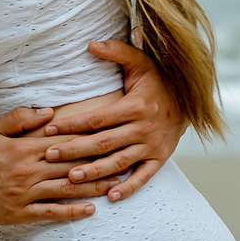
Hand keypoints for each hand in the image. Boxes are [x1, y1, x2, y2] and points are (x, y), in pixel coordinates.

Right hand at [0, 107, 112, 224]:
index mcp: (21, 148)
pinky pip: (51, 213)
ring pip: (66, 190)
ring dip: (93, 187)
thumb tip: (47, 112)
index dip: (88, 139)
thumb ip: (18, 119)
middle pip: (70, 166)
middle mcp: (26, 171)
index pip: (62, 142)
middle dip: (99, 163)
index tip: (109, 134)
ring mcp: (24, 195)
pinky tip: (90, 210)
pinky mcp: (19, 214)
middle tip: (125, 159)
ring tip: (116, 184)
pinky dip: (72, 212)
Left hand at [42, 40, 186, 201]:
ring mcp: (153, 146)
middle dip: (74, 150)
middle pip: (103, 143)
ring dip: (94, 172)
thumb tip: (91, 43)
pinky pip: (144, 177)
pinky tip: (110, 197)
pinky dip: (129, 188)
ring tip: (70, 178)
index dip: (72, 125)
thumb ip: (117, 51)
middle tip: (49, 156)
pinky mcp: (160, 159)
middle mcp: (144, 129)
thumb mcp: (140, 62)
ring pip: (119, 163)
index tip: (48, 129)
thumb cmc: (158, 80)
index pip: (97, 119)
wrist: (191, 100)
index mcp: (135, 106)